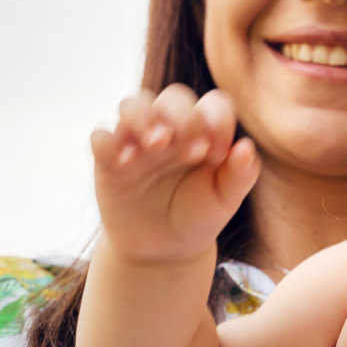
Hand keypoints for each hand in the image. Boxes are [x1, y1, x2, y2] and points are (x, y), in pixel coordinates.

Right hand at [90, 84, 259, 266]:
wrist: (163, 249)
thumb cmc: (199, 215)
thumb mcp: (225, 199)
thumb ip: (240, 174)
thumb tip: (246, 147)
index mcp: (204, 131)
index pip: (213, 104)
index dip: (218, 121)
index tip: (218, 155)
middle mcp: (170, 128)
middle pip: (172, 97)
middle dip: (182, 116)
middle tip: (191, 151)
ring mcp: (137, 141)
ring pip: (132, 104)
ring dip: (143, 117)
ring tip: (156, 144)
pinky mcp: (108, 161)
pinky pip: (100, 136)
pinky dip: (109, 140)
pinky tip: (126, 162)